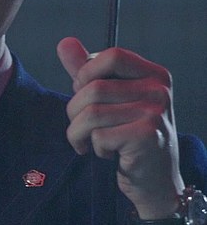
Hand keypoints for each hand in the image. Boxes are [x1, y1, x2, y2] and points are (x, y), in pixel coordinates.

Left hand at [56, 37, 184, 218]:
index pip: (111, 56)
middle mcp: (160, 90)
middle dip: (74, 111)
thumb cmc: (128, 135)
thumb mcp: (109, 99)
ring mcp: (156, 113)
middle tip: (80, 127)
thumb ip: (87, 71)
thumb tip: (64, 42)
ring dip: (78, 132)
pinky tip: (108, 154)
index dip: (86, 74)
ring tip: (87, 142)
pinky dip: (94, 148)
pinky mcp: (147, 137)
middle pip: (94, 88)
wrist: (155, 181)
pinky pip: (99, 136)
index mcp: (154, 74)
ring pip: (92, 113)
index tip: (83, 93)